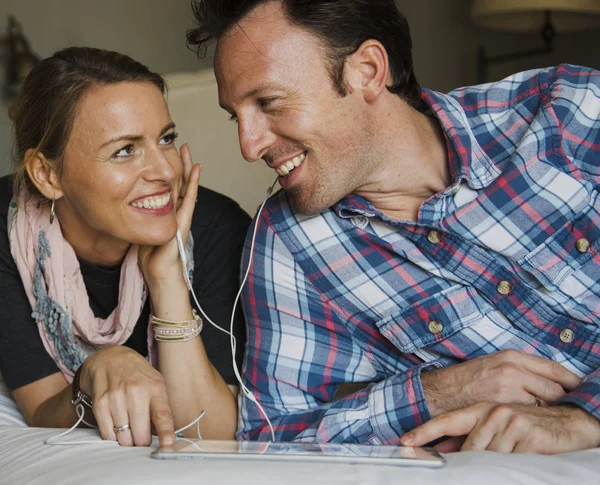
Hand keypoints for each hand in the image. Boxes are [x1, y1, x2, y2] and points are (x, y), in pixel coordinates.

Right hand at [81, 346, 174, 446]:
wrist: (110, 358)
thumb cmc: (138, 375)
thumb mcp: (156, 384)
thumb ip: (161, 408)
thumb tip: (163, 437)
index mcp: (155, 388)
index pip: (162, 414)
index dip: (166, 432)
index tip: (167, 444)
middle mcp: (135, 392)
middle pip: (141, 434)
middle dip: (143, 442)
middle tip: (143, 437)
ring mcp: (116, 398)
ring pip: (123, 438)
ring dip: (128, 440)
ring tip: (130, 429)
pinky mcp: (100, 403)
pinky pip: (107, 434)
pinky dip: (113, 437)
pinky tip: (117, 427)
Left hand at [138, 143, 200, 287]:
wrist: (160, 273)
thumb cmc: (151, 257)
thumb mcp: (140, 230)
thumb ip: (138, 217)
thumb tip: (126, 205)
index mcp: (166, 213)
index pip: (169, 187)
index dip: (170, 171)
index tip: (166, 154)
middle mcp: (176, 211)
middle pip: (180, 182)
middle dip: (180, 163)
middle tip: (180, 145)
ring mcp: (182, 215)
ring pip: (186, 186)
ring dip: (188, 168)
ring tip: (187, 151)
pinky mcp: (184, 220)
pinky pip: (190, 198)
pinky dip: (194, 183)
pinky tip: (196, 169)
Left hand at [400, 402, 599, 453]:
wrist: (571, 422)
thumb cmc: (532, 428)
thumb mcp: (498, 430)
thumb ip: (471, 439)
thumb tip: (443, 452)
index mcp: (481, 410)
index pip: (446, 421)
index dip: (425, 432)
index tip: (404, 442)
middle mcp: (492, 411)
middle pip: (469, 449)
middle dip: (470, 463)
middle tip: (473, 470)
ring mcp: (509, 419)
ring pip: (489, 457)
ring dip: (497, 465)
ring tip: (514, 457)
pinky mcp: (526, 430)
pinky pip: (511, 459)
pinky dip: (514, 465)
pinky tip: (525, 456)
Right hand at [421, 350, 580, 416]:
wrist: (440, 392)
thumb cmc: (466, 380)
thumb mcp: (493, 364)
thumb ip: (519, 369)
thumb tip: (548, 381)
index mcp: (511, 356)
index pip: (553, 368)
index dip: (570, 380)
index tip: (578, 388)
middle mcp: (512, 368)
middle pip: (555, 387)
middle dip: (559, 399)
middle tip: (558, 406)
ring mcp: (508, 387)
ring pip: (544, 403)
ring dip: (544, 410)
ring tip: (538, 415)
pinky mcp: (502, 403)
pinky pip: (528, 414)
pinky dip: (529, 419)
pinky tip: (523, 420)